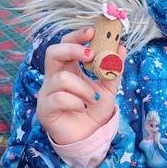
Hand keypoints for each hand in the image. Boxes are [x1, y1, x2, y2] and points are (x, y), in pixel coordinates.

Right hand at [36, 27, 123, 144]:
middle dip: (72, 50)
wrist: (89, 136)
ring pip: (61, 79)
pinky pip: (59, 98)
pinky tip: (82, 109)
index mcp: (67, 68)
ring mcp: (47, 93)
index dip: (76, 36)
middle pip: (52, 52)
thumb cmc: (94, 110)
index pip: (65, 44)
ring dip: (83, 88)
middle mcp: (54, 77)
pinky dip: (76, 102)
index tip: (91, 31)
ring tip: (92, 99)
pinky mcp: (44, 109)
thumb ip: (114, 69)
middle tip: (91, 55)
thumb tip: (122, 47)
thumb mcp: (108, 88)